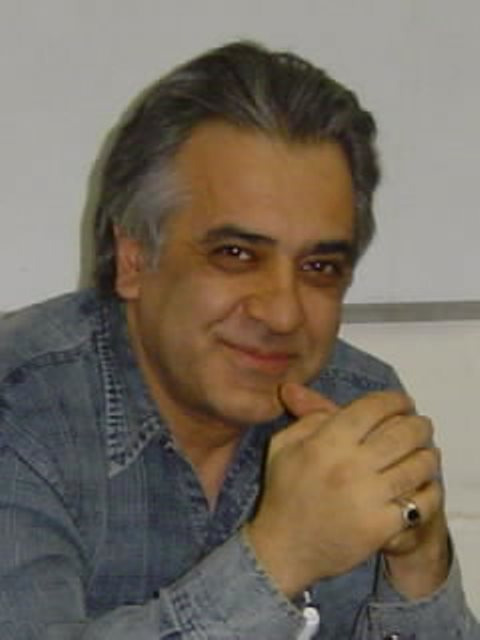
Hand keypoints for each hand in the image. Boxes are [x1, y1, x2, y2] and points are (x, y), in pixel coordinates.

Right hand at [245, 384, 439, 597]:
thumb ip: (307, 418)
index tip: (402, 402)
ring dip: (428, 455)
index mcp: (326, 443)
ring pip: (418, 465)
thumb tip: (332, 402)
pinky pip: (421, 502)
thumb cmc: (283, 493)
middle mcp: (350, 466)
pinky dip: (429, 490)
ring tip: (425, 453)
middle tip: (420, 425)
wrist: (284, 549)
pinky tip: (423, 485)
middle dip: (418, 424)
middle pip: (403, 432)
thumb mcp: (282, 447)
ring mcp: (368, 498)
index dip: (394, 400)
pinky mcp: (381, 527)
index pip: (373, 408)